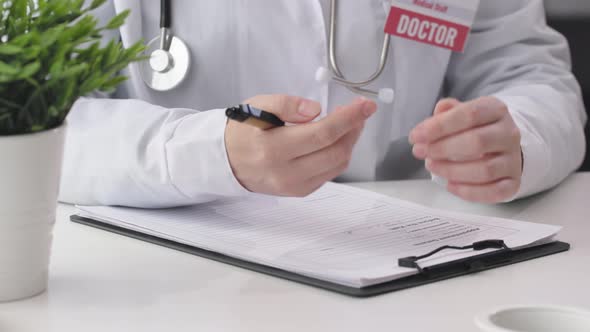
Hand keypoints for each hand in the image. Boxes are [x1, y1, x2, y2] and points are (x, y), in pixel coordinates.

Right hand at [225, 95, 376, 196]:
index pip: (322, 134)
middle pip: (335, 151)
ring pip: (337, 164)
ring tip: (347, 122)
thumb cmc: (243, 131)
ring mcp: (294, 186)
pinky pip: (329, 173)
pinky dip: (338, 154)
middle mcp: (285, 173)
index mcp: (273, 149)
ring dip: (349, 141)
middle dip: (354, 128)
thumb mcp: (257, 106)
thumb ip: (286, 105)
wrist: (226, 162)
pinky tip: (334, 139)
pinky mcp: (300, 191)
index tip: (365, 105)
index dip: (349, 118)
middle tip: (358, 110)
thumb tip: (316, 110)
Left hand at [409, 96, 522, 202]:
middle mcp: (509, 133)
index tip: (416, 136)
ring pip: (485, 169)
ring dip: (452, 170)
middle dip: (443, 149)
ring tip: (432, 165)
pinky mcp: (513, 182)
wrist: (501, 146)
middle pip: (477, 142)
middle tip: (421, 152)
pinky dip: (468, 191)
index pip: (469, 114)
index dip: (439, 126)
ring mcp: (513, 159)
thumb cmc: (475, 129)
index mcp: (496, 110)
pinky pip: (494, 192)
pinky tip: (450, 185)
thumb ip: (447, 113)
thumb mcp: (462, 113)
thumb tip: (436, 114)